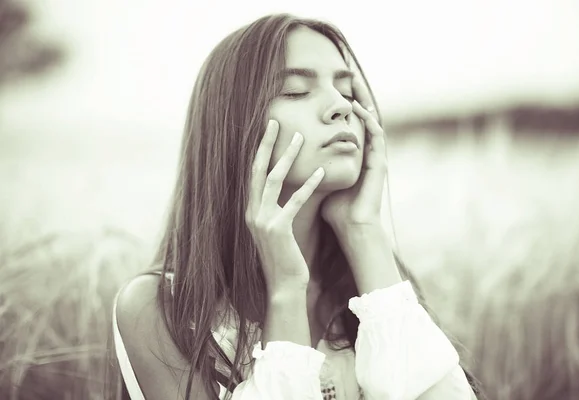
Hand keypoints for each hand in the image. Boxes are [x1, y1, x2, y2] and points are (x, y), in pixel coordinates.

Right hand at [246, 120, 324, 292]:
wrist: (283, 284)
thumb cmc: (284, 257)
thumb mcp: (275, 229)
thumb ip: (275, 209)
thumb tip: (284, 189)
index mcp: (251, 210)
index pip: (252, 174)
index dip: (258, 151)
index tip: (266, 131)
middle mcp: (252, 212)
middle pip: (257, 169)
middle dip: (266, 144)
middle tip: (274, 122)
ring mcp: (262, 220)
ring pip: (273, 179)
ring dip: (287, 156)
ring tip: (300, 138)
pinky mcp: (278, 229)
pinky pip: (294, 201)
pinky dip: (308, 185)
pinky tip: (321, 172)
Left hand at [321, 79, 387, 229]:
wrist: (352, 228)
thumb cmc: (335, 210)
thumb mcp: (320, 182)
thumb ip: (313, 169)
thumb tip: (291, 160)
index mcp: (354, 156)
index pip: (350, 124)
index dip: (344, 106)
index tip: (336, 88)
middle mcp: (366, 153)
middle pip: (363, 118)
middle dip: (357, 95)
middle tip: (349, 74)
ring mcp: (375, 157)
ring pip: (372, 121)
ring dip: (365, 101)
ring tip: (355, 82)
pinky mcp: (379, 163)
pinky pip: (376, 135)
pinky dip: (368, 120)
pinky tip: (359, 108)